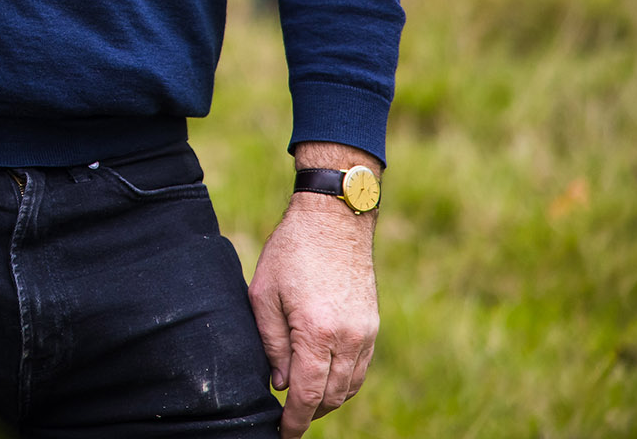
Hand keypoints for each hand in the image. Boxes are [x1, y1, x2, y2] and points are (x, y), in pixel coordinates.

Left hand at [248, 144, 379, 436]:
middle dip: (309, 413)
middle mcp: (348, 339)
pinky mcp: (372, 326)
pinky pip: (360, 369)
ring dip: (327, 400)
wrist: (334, 219)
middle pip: (331, 396)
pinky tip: (323, 379)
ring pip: (349, 387)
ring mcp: (365, 334)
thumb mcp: (264, 294)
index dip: (295, 420)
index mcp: (317, 332)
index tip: (282, 433)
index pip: (308, 394)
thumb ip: (271, 343)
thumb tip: (281, 383)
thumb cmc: (291, 251)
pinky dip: (343, 383)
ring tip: (302, 402)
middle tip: (287, 418)